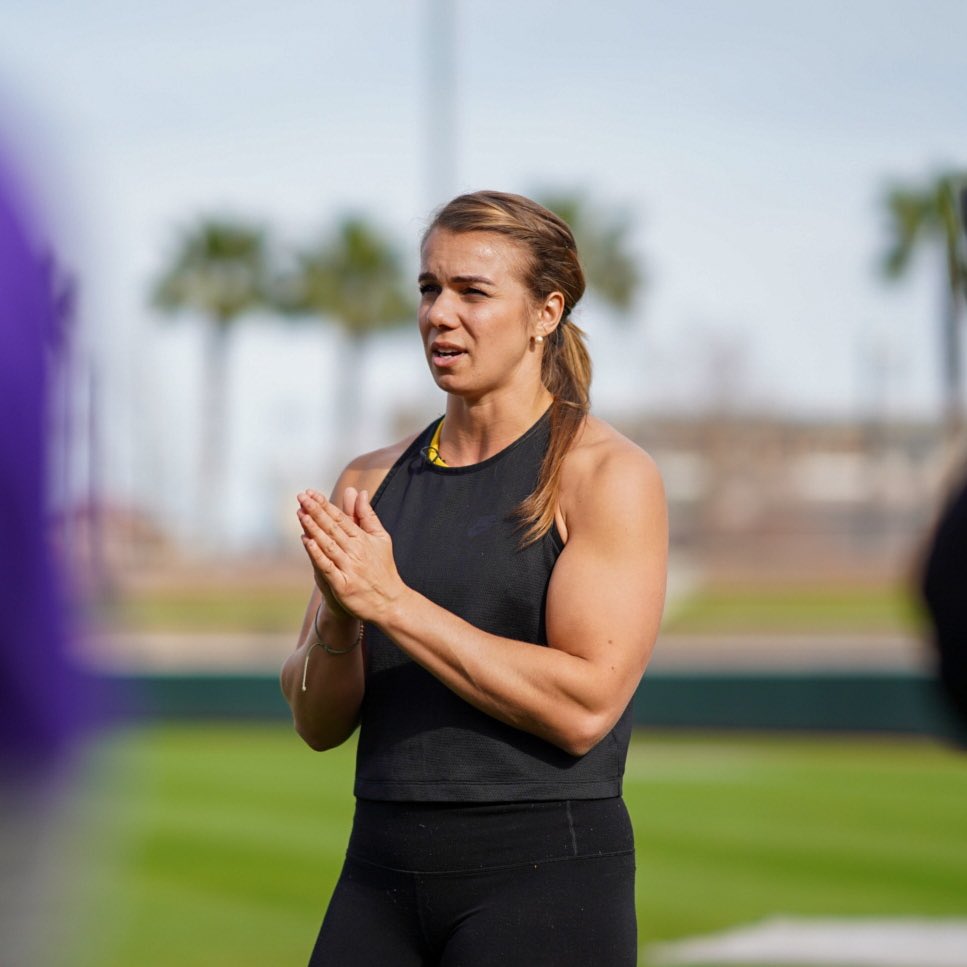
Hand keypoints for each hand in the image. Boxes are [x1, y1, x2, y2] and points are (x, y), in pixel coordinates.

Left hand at [296, 487, 403, 623]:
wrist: (389, 602)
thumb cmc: (383, 568)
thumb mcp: (380, 538)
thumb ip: (367, 515)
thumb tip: (359, 492)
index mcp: (364, 539)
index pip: (341, 518)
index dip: (325, 505)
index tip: (311, 493)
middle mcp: (356, 551)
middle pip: (333, 528)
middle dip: (316, 511)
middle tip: (302, 497)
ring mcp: (349, 568)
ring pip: (329, 545)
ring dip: (314, 529)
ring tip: (301, 513)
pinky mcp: (343, 585)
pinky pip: (328, 567)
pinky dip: (317, 554)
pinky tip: (307, 542)